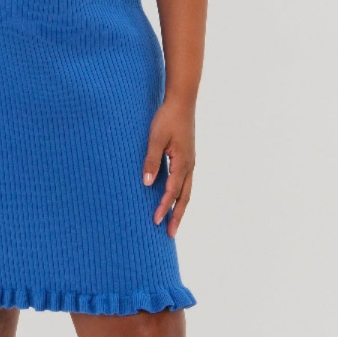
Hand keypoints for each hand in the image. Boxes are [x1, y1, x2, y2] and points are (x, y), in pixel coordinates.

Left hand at [142, 94, 195, 236]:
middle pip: (184, 197)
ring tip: (173, 223)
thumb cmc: (167, 118)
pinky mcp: (187, 159)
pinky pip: (185, 183)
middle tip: (170, 234)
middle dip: (177, 216)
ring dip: (180, 208)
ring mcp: (190, 163)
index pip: (172, 191)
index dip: (164, 207)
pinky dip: (180, 195)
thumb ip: (151, 161)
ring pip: (186, 191)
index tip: (155, 221)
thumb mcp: (156, 139)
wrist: (182, 102)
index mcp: (183, 162)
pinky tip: (173, 200)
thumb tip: (147, 184)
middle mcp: (189, 166)